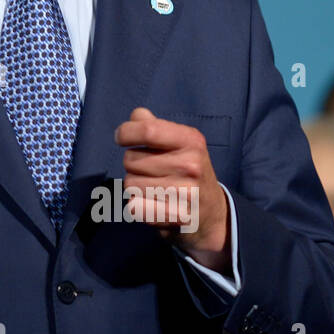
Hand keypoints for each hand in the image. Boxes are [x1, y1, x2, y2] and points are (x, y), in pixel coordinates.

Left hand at [114, 106, 229, 272]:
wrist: (211, 212)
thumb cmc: (187, 170)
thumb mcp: (179, 142)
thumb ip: (154, 125)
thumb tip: (136, 116)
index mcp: (192, 141)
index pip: (147, 130)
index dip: (126, 133)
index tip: (122, 138)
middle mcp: (191, 165)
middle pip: (130, 160)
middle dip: (132, 164)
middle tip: (150, 171)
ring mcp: (185, 193)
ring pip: (129, 184)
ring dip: (134, 186)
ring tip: (154, 187)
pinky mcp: (176, 216)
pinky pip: (135, 207)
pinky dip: (138, 206)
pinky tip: (154, 204)